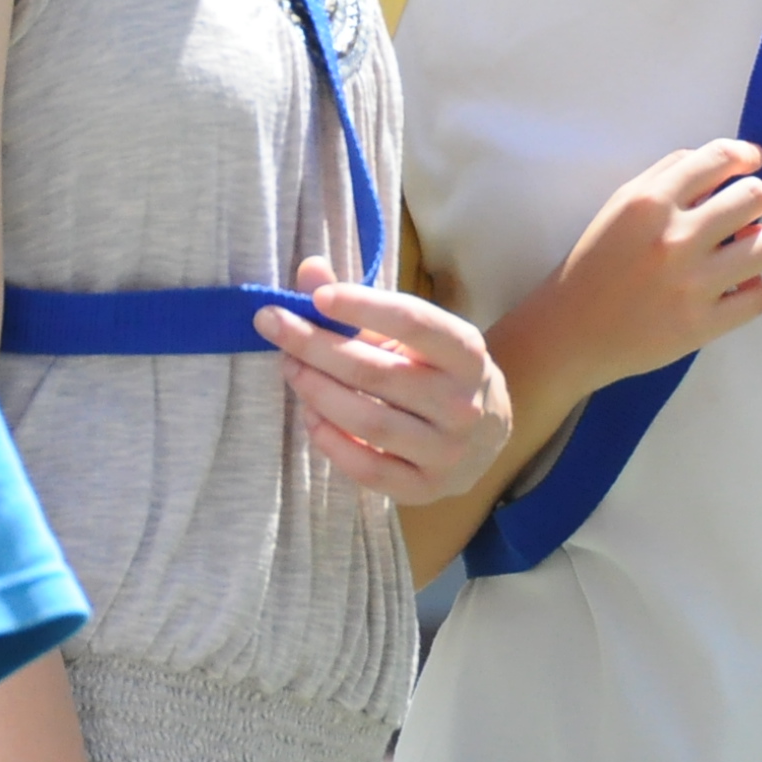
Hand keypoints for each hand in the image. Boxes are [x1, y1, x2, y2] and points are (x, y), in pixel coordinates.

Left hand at [256, 273, 510, 504]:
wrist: (486, 432)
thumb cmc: (437, 369)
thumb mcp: (413, 332)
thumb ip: (360, 303)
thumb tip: (308, 271)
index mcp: (467, 352)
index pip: (413, 322)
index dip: (362, 306)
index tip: (317, 297)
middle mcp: (463, 403)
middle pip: (377, 373)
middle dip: (316, 346)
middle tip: (274, 325)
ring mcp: (447, 451)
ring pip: (369, 421)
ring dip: (317, 392)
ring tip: (290, 368)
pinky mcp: (427, 489)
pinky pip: (369, 469)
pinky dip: (331, 442)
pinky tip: (309, 416)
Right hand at [517, 140, 761, 390]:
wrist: (571, 332)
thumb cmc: (596, 262)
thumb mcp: (620, 205)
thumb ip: (667, 177)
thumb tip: (724, 162)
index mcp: (649, 202)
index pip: (718, 158)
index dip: (744, 155)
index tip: (751, 162)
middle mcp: (674, 238)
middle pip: (755, 197)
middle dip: (753, 201)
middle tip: (738, 217)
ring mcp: (692, 284)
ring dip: (761, 244)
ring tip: (741, 253)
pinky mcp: (703, 325)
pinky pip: (760, 296)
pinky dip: (751, 290)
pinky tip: (732, 288)